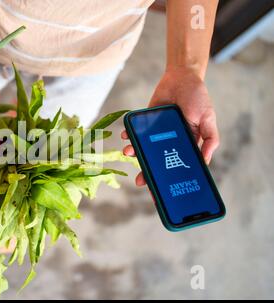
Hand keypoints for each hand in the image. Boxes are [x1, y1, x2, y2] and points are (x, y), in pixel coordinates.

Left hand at [122, 67, 219, 185]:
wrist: (182, 77)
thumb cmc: (198, 99)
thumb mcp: (208, 119)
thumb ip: (209, 140)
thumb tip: (203, 162)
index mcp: (186, 145)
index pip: (177, 167)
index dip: (169, 180)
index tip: (162, 194)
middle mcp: (169, 142)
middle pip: (156, 163)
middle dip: (148, 173)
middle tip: (140, 182)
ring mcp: (155, 133)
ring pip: (143, 149)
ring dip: (134, 153)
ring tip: (129, 154)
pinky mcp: (145, 122)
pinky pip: (135, 132)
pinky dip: (128, 135)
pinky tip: (125, 137)